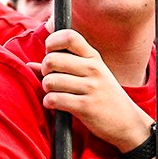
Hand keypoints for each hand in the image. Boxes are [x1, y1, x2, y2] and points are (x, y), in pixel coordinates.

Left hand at [28, 29, 150, 151]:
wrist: (127, 122)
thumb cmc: (103, 97)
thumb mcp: (91, 76)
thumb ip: (63, 67)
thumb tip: (30, 65)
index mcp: (93, 58)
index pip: (69, 36)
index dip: (52, 42)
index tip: (51, 53)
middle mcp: (93, 69)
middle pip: (52, 59)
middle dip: (45, 70)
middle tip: (51, 78)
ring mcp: (90, 88)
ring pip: (50, 81)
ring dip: (46, 89)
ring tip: (54, 93)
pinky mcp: (85, 107)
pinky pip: (54, 99)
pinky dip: (49, 103)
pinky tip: (55, 105)